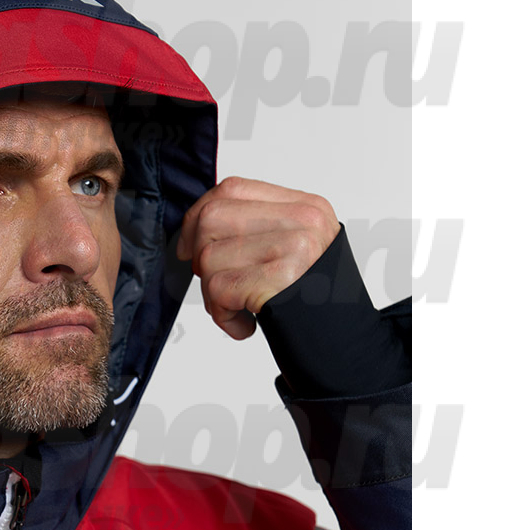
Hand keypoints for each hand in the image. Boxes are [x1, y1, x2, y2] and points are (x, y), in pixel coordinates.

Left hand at [176, 176, 339, 339]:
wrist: (341, 339)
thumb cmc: (308, 301)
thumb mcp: (293, 251)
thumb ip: (255, 231)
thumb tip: (195, 232)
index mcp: (304, 207)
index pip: (232, 190)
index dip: (198, 216)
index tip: (189, 244)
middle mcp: (302, 221)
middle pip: (212, 219)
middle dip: (200, 257)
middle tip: (218, 283)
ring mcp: (293, 247)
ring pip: (209, 257)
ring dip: (212, 293)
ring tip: (238, 306)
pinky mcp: (279, 278)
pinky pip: (218, 289)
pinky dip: (221, 314)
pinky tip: (244, 322)